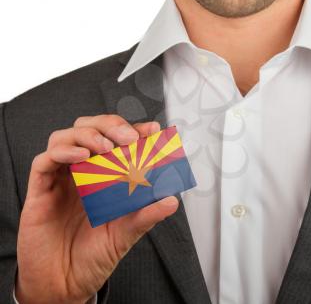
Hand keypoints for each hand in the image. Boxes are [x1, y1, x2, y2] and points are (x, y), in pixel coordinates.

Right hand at [16, 115, 178, 303]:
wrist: (65, 283)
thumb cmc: (94, 255)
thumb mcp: (126, 233)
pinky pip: (44, 161)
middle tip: (128, 138)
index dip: (133, 130)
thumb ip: (146, 215)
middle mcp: (82, 172)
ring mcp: (61, 179)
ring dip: (87, 134)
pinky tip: (80, 156)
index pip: (116, 141)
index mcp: (103, 176)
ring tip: (105, 147)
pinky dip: (62, 152)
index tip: (151, 130)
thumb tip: (172, 200)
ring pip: (65, 137)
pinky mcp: (40, 190)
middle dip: (110, 126)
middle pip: (89, 128)